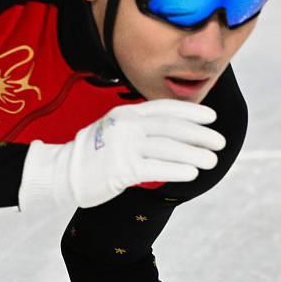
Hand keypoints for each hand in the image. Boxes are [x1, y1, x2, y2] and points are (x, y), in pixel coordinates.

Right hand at [17, 100, 223, 209]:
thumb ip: (139, 127)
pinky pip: (156, 168)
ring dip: (194, 154)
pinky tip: (192, 173)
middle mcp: (126, 125)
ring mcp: (122, 146)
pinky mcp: (120, 168)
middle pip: (171, 127)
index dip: (191, 112)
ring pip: (168, 148)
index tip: (212, 118)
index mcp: (126, 113)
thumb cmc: (92, 155)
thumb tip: (175, 134)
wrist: (60, 172)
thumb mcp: (114, 130)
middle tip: (220, 142)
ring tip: (211, 161)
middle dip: (199, 134)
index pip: (164, 108)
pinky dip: (177, 169)